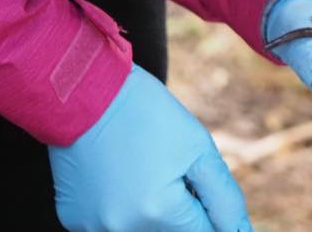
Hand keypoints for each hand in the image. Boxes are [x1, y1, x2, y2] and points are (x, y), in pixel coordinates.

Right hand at [49, 64, 252, 231]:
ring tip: (146, 166)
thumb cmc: (149, 115)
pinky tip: (120, 174)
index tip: (201, 186)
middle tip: (172, 168)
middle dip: (183, 208)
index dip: (212, 212)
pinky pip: (112, 222)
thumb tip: (238, 231)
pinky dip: (124, 205)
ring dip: (155, 208)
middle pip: (173, 231)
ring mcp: (93, 227)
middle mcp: (123, 228)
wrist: (87, 93)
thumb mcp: (198, 150)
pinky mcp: (73, 219)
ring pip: (144, 228)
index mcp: (159, 211)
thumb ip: (223, 198)